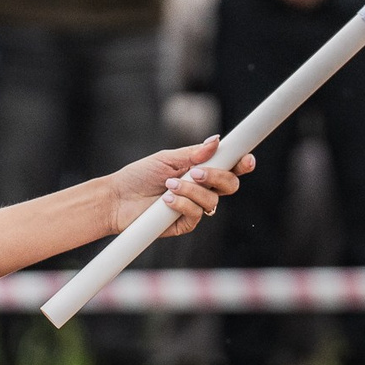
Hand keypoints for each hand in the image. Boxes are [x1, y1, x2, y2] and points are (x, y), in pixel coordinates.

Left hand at [106, 136, 256, 237]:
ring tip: (169, 184)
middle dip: (218, 177)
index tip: (246, 158)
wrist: (117, 198)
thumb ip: (193, 153)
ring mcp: (194, 207)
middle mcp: (202, 189)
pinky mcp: (184, 224)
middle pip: (230, 185)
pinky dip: (182, 204)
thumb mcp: (167, 159)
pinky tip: (166, 200)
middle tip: (198, 172)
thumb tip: (216, 141)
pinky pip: (196, 216)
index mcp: (201, 170)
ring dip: (192, 191)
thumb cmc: (139, 175)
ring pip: (212, 202)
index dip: (242, 163)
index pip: (229, 167)